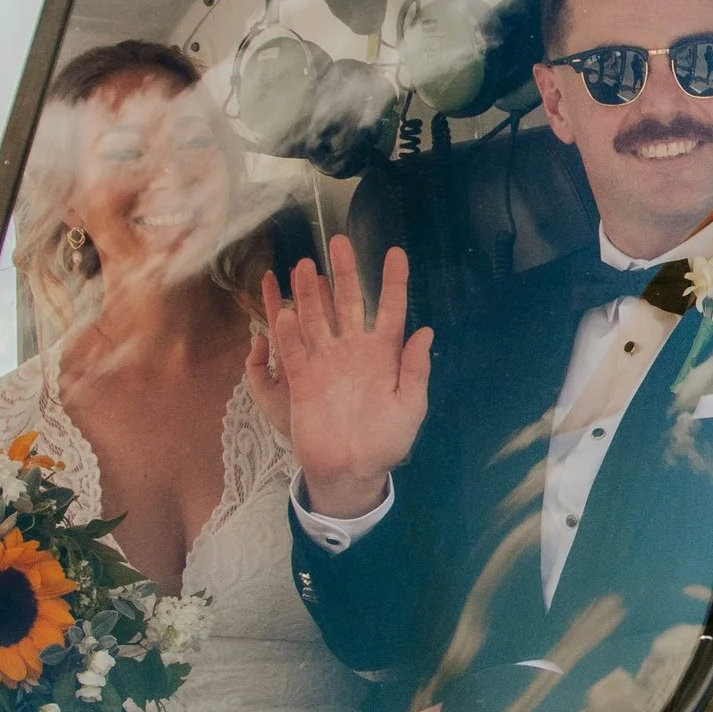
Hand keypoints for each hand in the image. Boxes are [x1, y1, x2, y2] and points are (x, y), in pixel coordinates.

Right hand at [247, 236, 430, 519]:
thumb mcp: (410, 407)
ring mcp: (326, 361)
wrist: (352, 471)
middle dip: (344, 273)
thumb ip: (415, 370)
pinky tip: (286, 310)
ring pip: (316, 318)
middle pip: (348, 303)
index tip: (396, 253)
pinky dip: (290, 332)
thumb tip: (425, 331)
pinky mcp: (302, 379)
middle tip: (338, 241)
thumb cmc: (386, 441)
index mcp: (383, 354)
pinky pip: (295, 351)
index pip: (391, 309)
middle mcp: (353, 350)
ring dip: (310, 293)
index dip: (393, 282)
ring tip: (305, 265)